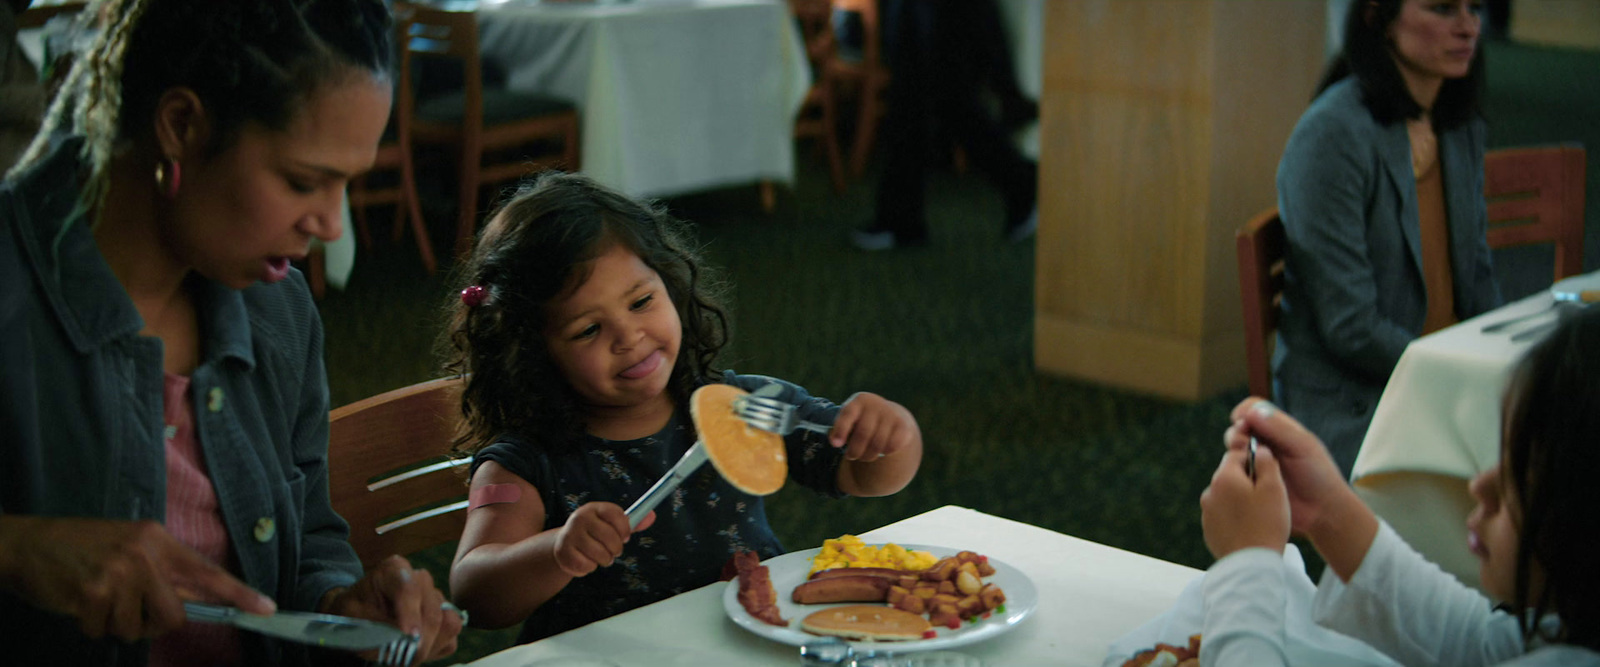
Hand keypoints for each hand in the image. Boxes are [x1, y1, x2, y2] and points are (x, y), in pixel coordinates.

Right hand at [0, 516, 274, 641]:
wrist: (29, 544)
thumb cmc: (83, 548)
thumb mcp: (130, 547)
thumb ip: (163, 571)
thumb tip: (196, 600)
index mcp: (158, 540)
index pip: (207, 571)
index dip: (238, 593)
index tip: (266, 608)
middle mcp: (143, 554)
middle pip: (174, 615)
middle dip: (153, 623)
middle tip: (129, 609)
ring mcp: (118, 573)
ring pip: (135, 628)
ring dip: (115, 624)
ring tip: (98, 598)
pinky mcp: (92, 593)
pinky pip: (104, 631)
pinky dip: (91, 626)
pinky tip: (80, 602)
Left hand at [321, 556, 462, 664]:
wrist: (359, 616)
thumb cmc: (354, 614)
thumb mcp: (355, 618)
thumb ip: (381, 626)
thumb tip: (409, 638)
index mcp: (394, 570)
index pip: (409, 589)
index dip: (411, 614)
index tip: (409, 636)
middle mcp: (420, 579)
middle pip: (433, 609)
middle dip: (421, 639)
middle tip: (403, 659)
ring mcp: (436, 597)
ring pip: (449, 622)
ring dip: (430, 645)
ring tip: (407, 655)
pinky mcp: (445, 616)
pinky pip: (451, 637)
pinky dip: (435, 649)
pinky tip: (414, 650)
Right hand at [551, 502, 650, 577]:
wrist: (564, 543)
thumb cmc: (594, 533)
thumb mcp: (612, 525)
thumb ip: (632, 523)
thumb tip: (652, 516)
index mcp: (595, 508)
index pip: (618, 517)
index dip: (625, 530)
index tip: (625, 537)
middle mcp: (581, 517)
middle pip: (611, 538)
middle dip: (616, 549)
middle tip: (612, 550)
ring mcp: (570, 534)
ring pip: (600, 554)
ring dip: (604, 560)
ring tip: (599, 555)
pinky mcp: (563, 551)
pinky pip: (587, 565)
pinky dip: (590, 567)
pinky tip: (585, 560)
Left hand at [830, 392, 919, 461]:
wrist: (891, 416)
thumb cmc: (862, 421)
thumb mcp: (850, 420)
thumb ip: (838, 430)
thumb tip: (835, 442)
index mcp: (859, 400)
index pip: (848, 414)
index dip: (840, 430)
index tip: (835, 445)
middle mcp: (876, 404)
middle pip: (863, 433)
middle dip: (855, 450)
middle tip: (851, 456)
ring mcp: (891, 414)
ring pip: (877, 444)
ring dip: (868, 455)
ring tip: (864, 456)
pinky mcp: (903, 425)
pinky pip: (892, 446)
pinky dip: (885, 452)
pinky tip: (881, 450)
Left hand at [1200, 446, 1289, 558]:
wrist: (1251, 564)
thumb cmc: (1267, 524)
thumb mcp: (1274, 488)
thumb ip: (1267, 463)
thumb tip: (1260, 450)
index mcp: (1224, 477)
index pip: (1237, 455)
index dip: (1255, 460)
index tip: (1268, 475)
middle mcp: (1209, 492)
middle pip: (1231, 476)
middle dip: (1248, 481)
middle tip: (1268, 498)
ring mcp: (1207, 513)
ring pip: (1227, 496)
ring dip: (1241, 500)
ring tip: (1260, 516)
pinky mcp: (1209, 530)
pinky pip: (1223, 515)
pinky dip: (1235, 517)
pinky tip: (1250, 528)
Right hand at [1225, 398, 1355, 538]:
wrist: (1322, 511)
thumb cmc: (1319, 476)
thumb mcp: (1303, 447)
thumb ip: (1279, 429)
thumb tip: (1251, 412)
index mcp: (1280, 429)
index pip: (1254, 408)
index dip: (1244, 412)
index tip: (1242, 423)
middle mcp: (1266, 442)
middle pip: (1239, 428)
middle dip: (1236, 434)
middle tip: (1243, 446)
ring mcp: (1258, 462)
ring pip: (1233, 449)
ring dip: (1234, 452)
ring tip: (1245, 463)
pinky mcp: (1252, 481)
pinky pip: (1234, 471)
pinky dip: (1233, 470)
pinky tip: (1244, 478)